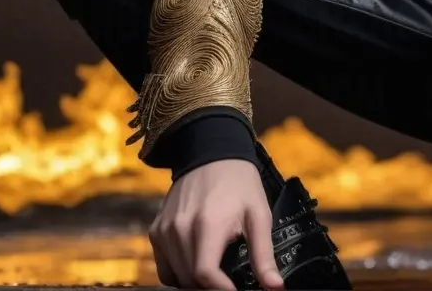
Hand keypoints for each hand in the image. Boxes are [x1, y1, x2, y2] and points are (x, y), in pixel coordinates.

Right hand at [149, 158, 283, 289]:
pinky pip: (165, 268)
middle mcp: (180, 228)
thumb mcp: (259, 214)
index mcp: (208, 224)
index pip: (205, 274)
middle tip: (230, 280)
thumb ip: (263, 254)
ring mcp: (164, 230)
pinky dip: (179, 274)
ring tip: (217, 273)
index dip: (222, 290)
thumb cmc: (239, 184)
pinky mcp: (156, 231)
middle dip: (211, 286)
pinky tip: (197, 264)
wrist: (211, 153)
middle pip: (190, 279)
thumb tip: (275, 287)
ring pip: (176, 277)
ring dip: (195, 281)